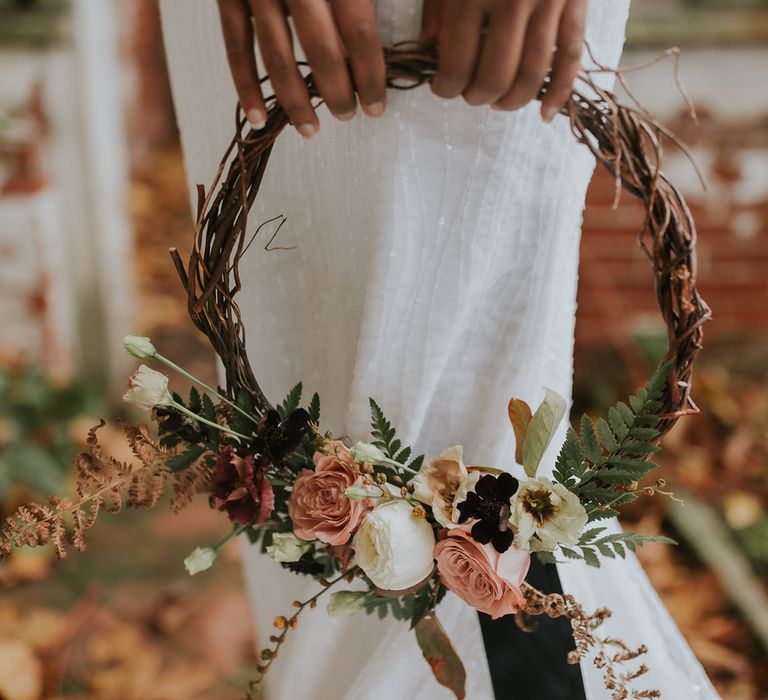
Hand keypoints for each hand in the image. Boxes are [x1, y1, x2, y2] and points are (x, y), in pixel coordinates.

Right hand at [216, 0, 386, 137]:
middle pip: (321, 50)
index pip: (359, 31)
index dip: (372, 74)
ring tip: (311, 130)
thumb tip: (391, 29)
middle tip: (348, 116)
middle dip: (338, 92)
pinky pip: (235, 46)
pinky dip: (244, 86)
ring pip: (276, 56)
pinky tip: (258, 118)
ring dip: (295, 101)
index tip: (378, 105)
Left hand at [421, 0, 586, 121]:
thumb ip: (436, 6)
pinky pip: (572, 56)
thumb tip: (431, 53)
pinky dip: (560, 91)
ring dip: (512, 100)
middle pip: (494, 75)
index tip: (441, 88)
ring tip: (498, 103)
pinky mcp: (576, 1)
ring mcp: (550, 1)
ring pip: (532, 74)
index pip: (456, 63)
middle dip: (477, 96)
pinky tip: (544, 115)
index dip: (446, 87)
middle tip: (469, 96)